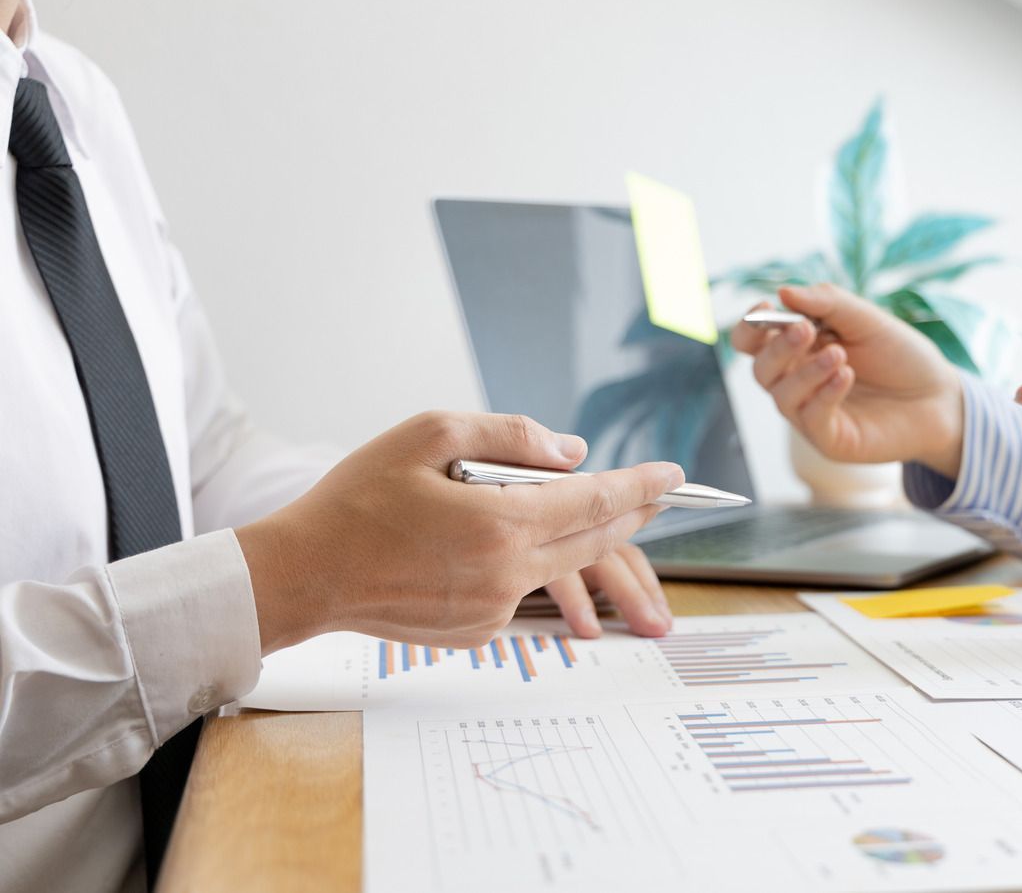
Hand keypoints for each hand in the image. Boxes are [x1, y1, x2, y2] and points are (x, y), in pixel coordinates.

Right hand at [237, 411, 683, 653]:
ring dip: (582, 539)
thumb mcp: (428, 435)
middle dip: (631, 515)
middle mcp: (506, 573)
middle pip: (593, 541)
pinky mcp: (478, 630)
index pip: (594, 501)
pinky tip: (510, 543)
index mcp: (500, 523)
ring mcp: (493, 608)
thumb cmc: (358, 498)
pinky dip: (530, 562)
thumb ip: (509, 436)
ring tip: (600, 514)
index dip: (639, 486)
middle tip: (657, 494)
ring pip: (561, 566)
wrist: (304, 574)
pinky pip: (523, 588)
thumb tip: (572, 453)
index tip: (674, 475)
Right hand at [729, 284, 965, 474]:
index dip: (750, 326)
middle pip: (760, 368)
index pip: (754, 341)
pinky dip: (824, 394)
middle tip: (804, 329)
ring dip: (805, 372)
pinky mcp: (830, 439)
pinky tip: (846, 375)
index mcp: (800, 349)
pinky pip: (811, 419)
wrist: (939, 396)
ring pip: (781, 395)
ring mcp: (811, 413)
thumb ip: (827, 303)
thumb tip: (783, 292)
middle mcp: (798, 382)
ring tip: (840, 355)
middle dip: (777, 347)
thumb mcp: (866, 319)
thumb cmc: (901, 356)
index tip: (765, 309)